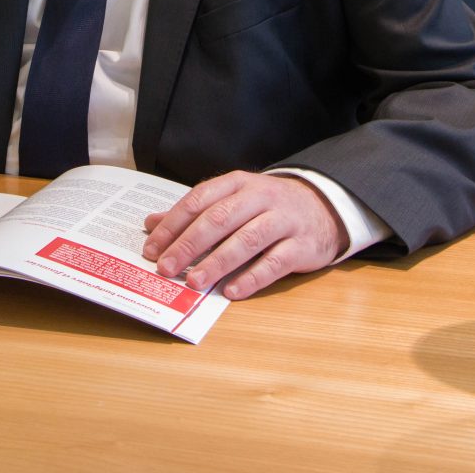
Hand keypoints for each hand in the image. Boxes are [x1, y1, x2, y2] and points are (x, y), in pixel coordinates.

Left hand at [141, 171, 347, 300]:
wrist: (323, 208)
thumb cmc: (267, 207)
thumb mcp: (232, 200)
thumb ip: (194, 212)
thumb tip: (151, 224)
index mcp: (238, 183)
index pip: (199, 200)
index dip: (173, 225)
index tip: (151, 248)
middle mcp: (261, 197)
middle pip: (220, 219)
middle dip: (189, 245)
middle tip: (166, 268)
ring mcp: (284, 220)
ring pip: (247, 239)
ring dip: (217, 262)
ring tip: (194, 282)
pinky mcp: (302, 246)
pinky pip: (274, 262)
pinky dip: (252, 278)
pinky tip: (231, 291)